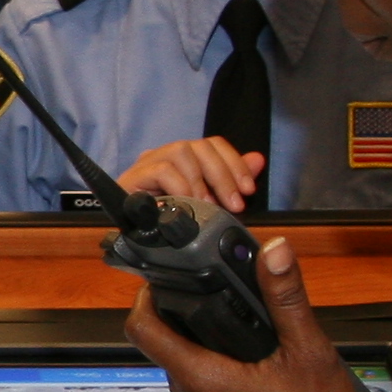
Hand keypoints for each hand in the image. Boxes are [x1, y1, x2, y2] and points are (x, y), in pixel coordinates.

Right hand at [120, 137, 265, 213]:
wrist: (135, 247)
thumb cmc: (171, 225)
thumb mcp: (210, 205)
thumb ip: (231, 182)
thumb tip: (258, 159)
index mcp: (184, 160)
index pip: (213, 144)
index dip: (235, 163)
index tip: (248, 190)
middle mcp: (165, 155)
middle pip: (200, 145)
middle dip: (223, 175)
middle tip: (234, 205)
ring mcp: (147, 164)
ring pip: (182, 150)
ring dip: (200, 180)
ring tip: (206, 205)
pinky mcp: (132, 178)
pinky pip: (162, 170)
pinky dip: (180, 187)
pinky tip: (185, 205)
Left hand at [121, 236, 377, 391]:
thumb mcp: (310, 352)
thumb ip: (286, 297)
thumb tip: (274, 252)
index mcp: (202, 379)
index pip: (142, 330)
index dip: (145, 297)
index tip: (161, 279)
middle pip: (168, 347)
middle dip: (190, 319)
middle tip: (226, 298)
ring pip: (186, 372)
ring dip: (207, 350)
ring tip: (248, 336)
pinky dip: (218, 379)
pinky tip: (256, 374)